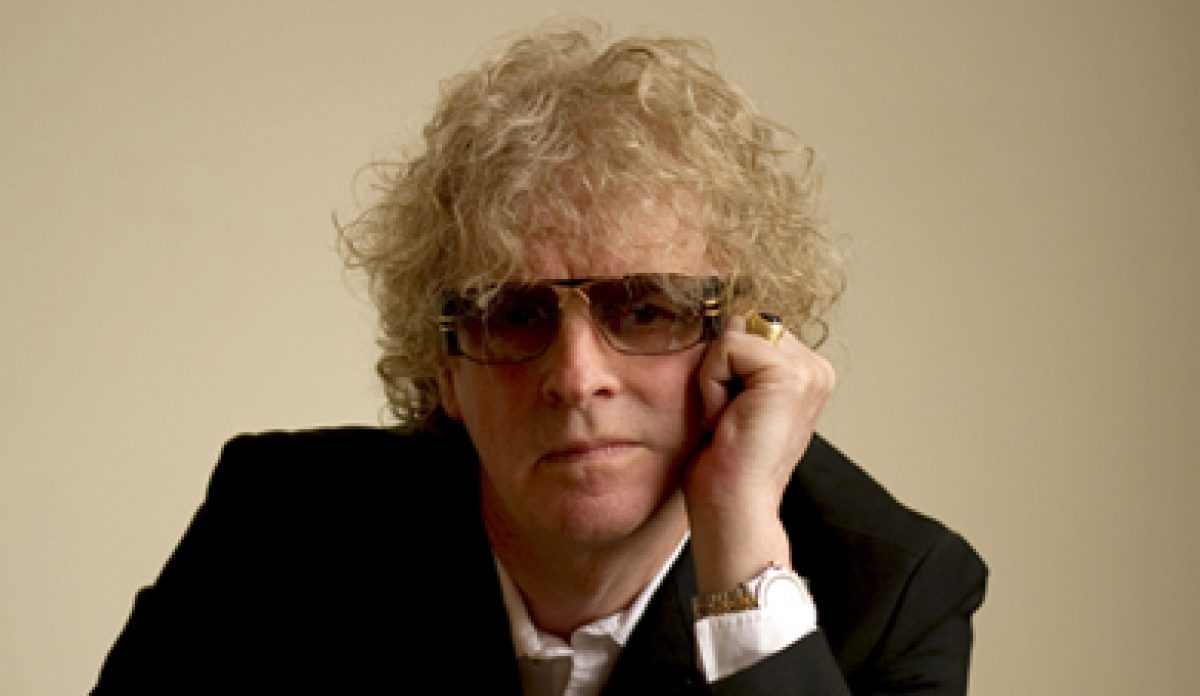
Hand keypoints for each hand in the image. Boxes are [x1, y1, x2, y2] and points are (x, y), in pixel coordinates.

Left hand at [683, 313, 835, 593]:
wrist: (733, 511)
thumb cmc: (723, 467)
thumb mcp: (729, 399)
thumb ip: (735, 361)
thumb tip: (719, 317)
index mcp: (804, 372)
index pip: (744, 329)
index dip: (720, 369)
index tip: (729, 416)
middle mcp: (814, 367)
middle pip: (738, 325)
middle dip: (717, 369)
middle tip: (726, 420)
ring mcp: (807, 370)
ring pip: (731, 334)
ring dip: (713, 378)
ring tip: (727, 421)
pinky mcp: (789, 375)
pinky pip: (726, 347)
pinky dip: (712, 384)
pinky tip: (726, 421)